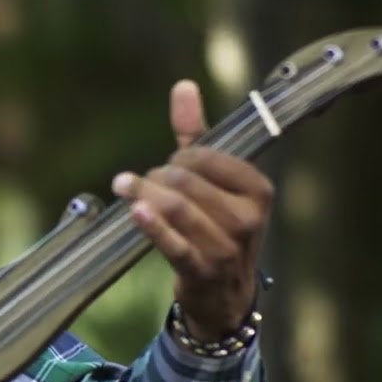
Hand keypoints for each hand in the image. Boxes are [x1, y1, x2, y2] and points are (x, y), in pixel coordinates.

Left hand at [111, 80, 273, 340]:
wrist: (225, 295)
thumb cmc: (217, 226)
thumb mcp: (213, 180)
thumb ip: (196, 134)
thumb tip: (183, 86)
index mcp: (257, 189)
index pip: (205, 156)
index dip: (179, 158)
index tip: (170, 167)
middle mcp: (248, 217)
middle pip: (184, 181)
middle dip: (155, 177)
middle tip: (142, 182)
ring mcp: (228, 246)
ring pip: (176, 208)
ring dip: (143, 194)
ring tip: (125, 187)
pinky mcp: (203, 271)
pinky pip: (173, 244)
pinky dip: (152, 226)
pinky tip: (134, 210)